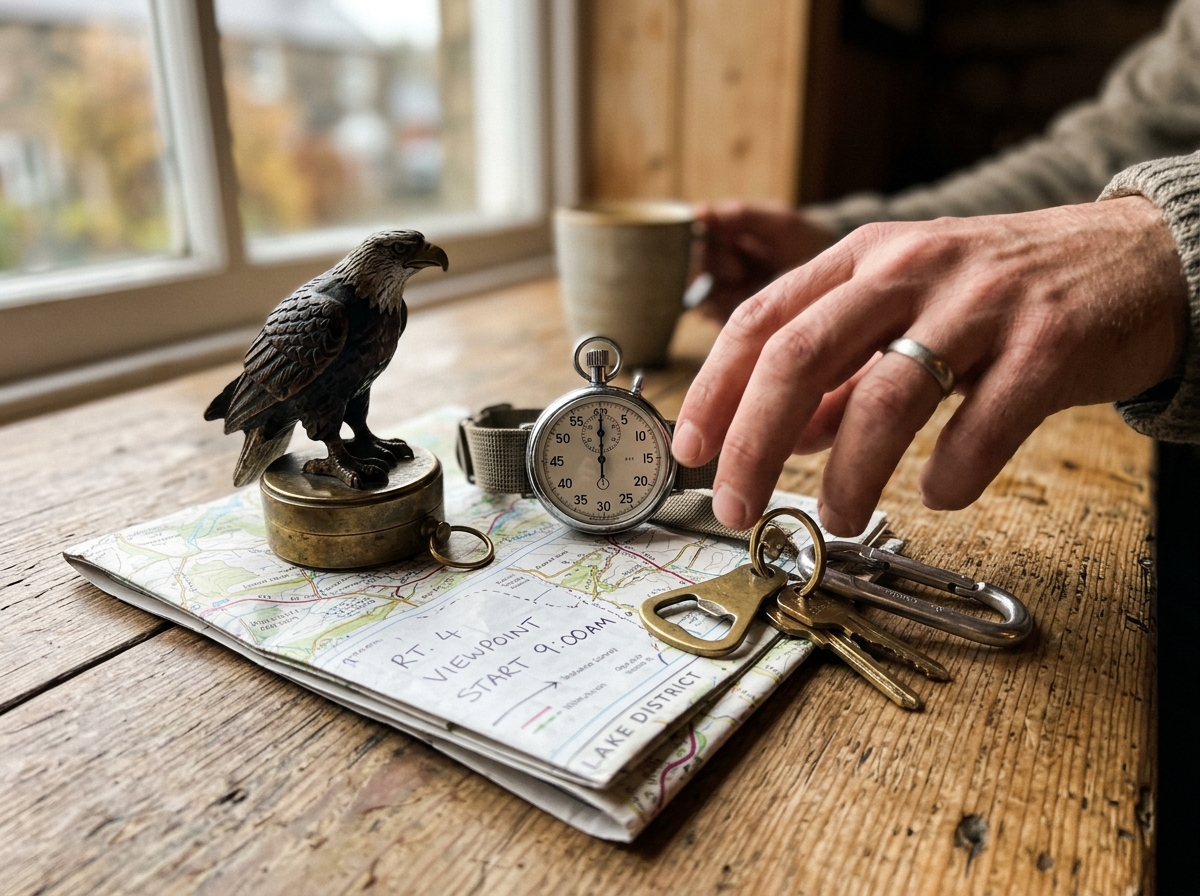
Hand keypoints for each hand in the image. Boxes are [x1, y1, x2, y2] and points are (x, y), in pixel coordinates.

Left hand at [672, 197, 1188, 534]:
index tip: (692, 452)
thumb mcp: (905, 307)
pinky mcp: (1050, 344)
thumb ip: (839, 371)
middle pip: (800, 356)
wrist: (1137, 259)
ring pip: (887, 397)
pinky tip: (939, 492)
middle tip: (738, 507)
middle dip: (753, 442)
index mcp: (865, 255)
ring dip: (848, 474)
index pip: (761, 320)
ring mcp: (983, 302)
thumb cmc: (1003, 290)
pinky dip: (952, 475)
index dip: (715, 390)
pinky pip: (983, 425)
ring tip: (836, 517)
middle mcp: (913, 266)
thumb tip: (777, 436)